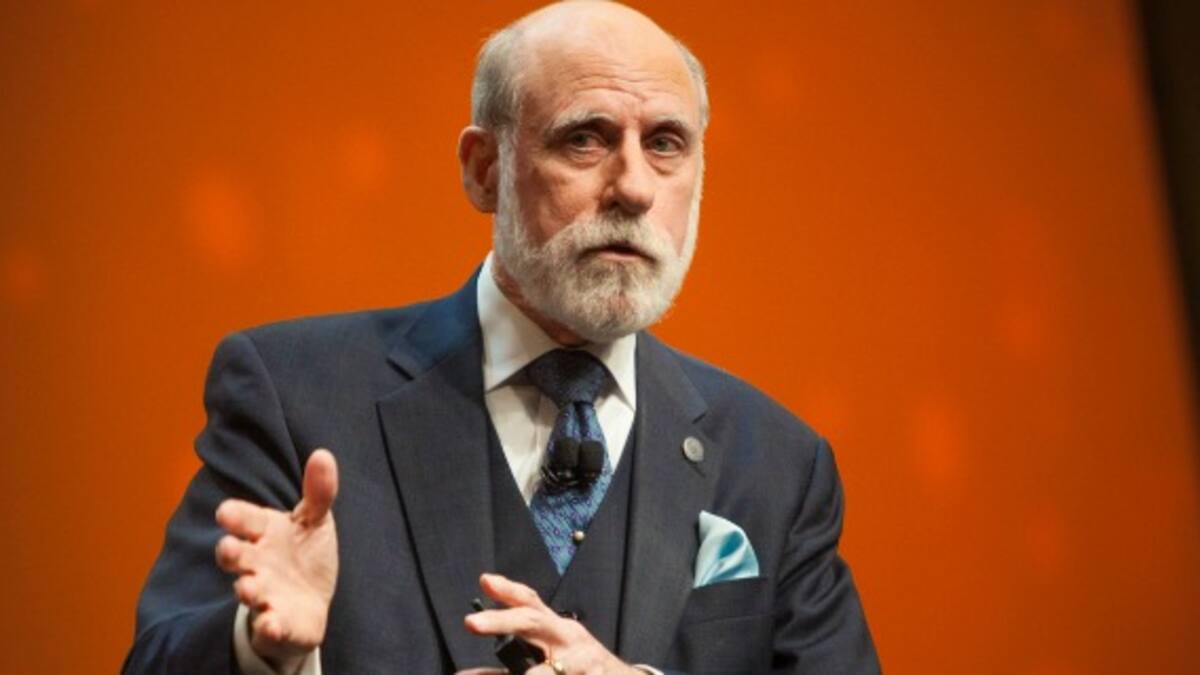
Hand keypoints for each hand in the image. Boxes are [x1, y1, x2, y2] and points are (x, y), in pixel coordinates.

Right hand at [215, 448, 338, 671]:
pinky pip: (268, 627)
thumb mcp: (315, 521)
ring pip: (248, 591)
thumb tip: (322, 454)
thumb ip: (318, 492)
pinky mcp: (274, 623)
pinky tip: (272, 623)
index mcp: (266, 532)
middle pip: (237, 556)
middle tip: (228, 548)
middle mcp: (257, 563)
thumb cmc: (304, 554)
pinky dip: (268, 626)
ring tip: (248, 588)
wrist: (309, 604)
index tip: (225, 512)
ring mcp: (263, 594)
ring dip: (246, 589)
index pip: (247, 520)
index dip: (236, 516)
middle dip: (230, 553)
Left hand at [460, 573, 639, 674]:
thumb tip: (462, 674)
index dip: (507, 590)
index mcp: (553, 626)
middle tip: (470, 623)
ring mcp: (581, 659)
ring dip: (536, 674)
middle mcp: (566, 635)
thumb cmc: (577, 665)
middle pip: (532, 621)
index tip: (485, 580)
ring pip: (551, 668)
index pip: (529, 601)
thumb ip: (509, 663)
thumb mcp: (547, 658)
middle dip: (501, 621)